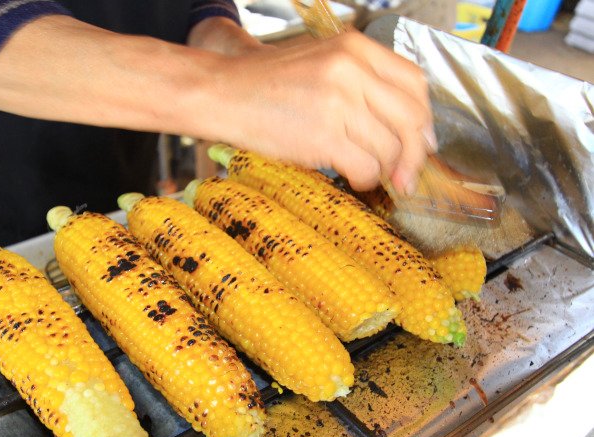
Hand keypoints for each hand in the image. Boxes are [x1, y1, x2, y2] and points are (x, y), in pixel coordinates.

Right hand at [206, 30, 435, 193]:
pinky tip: (351, 177)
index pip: (414, 84)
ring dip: (384, 170)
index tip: (421, 142)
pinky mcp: (322, 135)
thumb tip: (402, 126)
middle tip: (406, 175)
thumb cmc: (267, 83)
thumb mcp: (321, 61)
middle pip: (410, 119)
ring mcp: (337, 102)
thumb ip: (362, 81)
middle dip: (413, 155)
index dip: (423, 119)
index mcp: (355, 48)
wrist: (222, 93)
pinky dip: (364, 179)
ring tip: (367, 173)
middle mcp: (351, 69)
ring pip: (389, 148)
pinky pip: (365, 167)